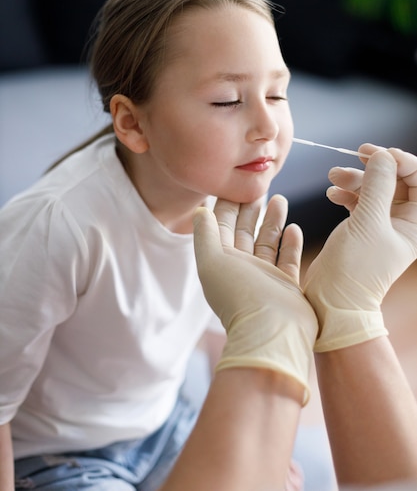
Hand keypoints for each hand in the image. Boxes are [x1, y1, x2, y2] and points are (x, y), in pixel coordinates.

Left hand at [193, 195, 317, 403]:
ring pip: (267, 242)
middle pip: (245, 231)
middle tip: (261, 186)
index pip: (222, 226)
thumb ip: (205, 234)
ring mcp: (265, 278)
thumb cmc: (241, 296)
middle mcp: (241, 269)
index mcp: (220, 262)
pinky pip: (288, 260)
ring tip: (280, 199)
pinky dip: (290, 244)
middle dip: (251, 209)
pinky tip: (294, 227)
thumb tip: (199, 210)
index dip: (227, 204)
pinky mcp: (286, 287)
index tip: (234, 182)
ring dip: (272, 221)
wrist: (273, 333)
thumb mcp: (213, 261)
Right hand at [304, 145, 416, 351]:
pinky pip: (359, 199)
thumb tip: (382, 155)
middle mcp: (403, 222)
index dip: (402, 161)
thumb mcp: (368, 222)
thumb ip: (377, 185)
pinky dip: (346, 193)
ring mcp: (381, 225)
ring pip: (374, 188)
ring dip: (355, 178)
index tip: (378, 154)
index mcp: (416, 223)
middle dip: (374, 167)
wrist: (331, 300)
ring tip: (333, 178)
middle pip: (396, 180)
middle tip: (355, 157)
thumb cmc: (355, 269)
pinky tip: (332, 194)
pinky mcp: (361, 228)